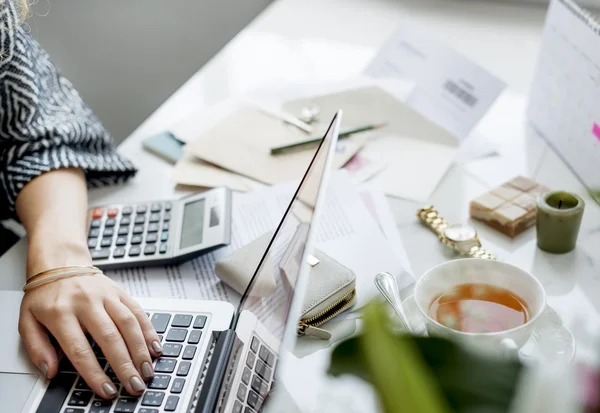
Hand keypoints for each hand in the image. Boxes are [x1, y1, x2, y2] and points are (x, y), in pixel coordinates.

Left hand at [18, 274, 162, 398]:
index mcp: (60, 313)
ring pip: (128, 324)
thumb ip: (37, 348)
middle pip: (110, 338)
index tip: (107, 390)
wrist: (60, 261)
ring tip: (147, 370)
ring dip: (141, 349)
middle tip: (135, 385)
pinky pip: (138, 311)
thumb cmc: (44, 295)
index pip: (80, 350)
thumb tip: (50, 371)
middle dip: (126, 365)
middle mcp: (86, 303)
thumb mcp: (27, 321)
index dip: (95, 373)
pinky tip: (154, 346)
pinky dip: (149, 330)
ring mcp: (106, 295)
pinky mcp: (119, 291)